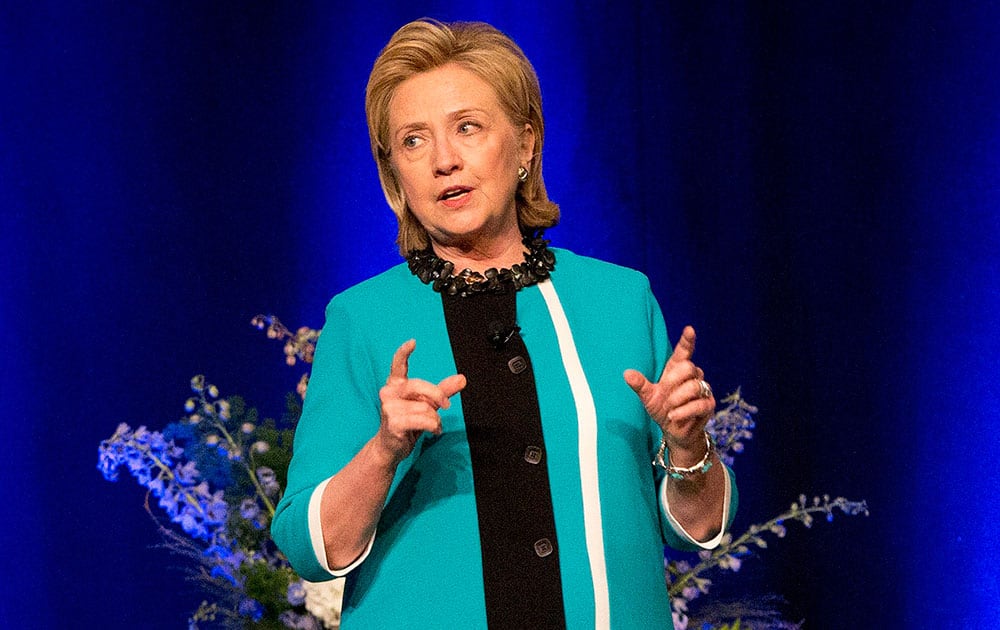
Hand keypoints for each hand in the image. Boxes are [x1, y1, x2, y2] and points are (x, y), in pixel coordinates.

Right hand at [377, 339, 465, 462]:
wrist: (391, 447)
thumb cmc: (408, 423)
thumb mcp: (427, 404)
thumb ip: (443, 390)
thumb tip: (462, 378)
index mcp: (395, 384)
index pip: (398, 364)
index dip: (404, 352)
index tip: (413, 342)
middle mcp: (388, 393)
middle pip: (421, 386)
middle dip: (438, 396)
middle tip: (447, 406)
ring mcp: (389, 408)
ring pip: (426, 407)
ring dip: (435, 419)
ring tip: (432, 425)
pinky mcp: (394, 423)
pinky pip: (424, 420)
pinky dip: (434, 426)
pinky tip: (432, 431)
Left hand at [624, 326, 714, 463]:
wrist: (673, 431)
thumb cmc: (662, 408)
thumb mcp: (648, 397)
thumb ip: (640, 385)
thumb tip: (626, 373)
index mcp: (677, 369)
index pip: (684, 351)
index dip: (687, 341)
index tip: (689, 329)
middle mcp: (692, 376)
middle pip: (689, 368)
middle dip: (673, 382)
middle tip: (664, 394)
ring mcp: (703, 390)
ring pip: (694, 387)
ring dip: (677, 399)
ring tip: (669, 409)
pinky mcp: (709, 405)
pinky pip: (699, 404)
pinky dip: (684, 411)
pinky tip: (674, 416)